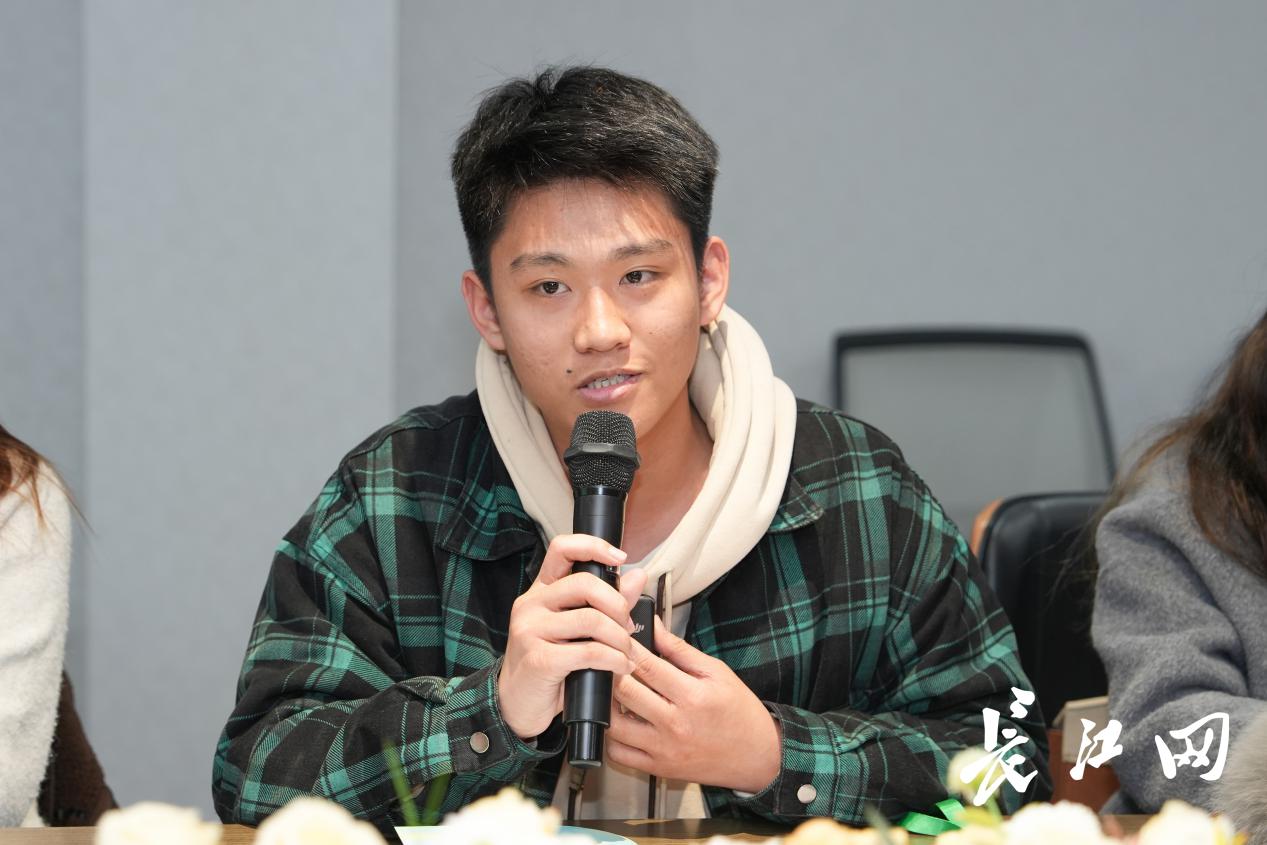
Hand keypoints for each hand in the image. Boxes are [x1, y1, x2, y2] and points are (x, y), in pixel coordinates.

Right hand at [497, 534, 648, 739]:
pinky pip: (589, 652)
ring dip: (620, 639)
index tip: (619, 558)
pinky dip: (614, 660)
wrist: (516, 706)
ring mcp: (531, 630)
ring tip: (627, 653)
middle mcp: (531, 605)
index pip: (562, 549)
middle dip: (618, 604)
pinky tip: (620, 668)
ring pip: (592, 619)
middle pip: (585, 583)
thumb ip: (606, 602)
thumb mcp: (576, 631)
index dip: (593, 546)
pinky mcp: (539, 659)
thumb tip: (637, 575)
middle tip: (627, 626)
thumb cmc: (549, 667)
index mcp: (541, 591)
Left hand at [607, 617, 781, 792]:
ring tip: (612, 691)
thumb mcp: (716, 671)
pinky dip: (611, 735)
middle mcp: (675, 724)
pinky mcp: (658, 768)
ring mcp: (664, 749)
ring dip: (606, 704)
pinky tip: (619, 720)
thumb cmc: (738, 710)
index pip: (646, 666)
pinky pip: (619, 753)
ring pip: (614, 724)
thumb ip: (678, 649)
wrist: (757, 755)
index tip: (617, 637)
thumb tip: (652, 626)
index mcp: (692, 696)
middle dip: (611, 671)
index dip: (625, 648)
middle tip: (607, 660)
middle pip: (624, 692)